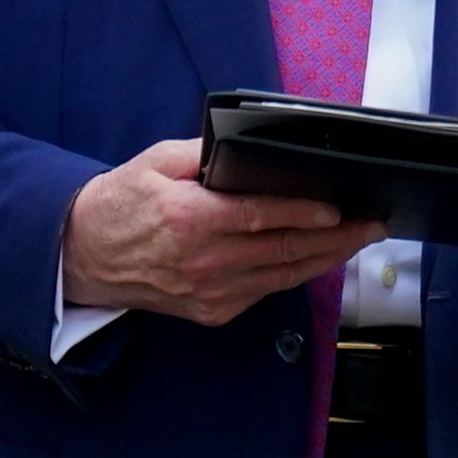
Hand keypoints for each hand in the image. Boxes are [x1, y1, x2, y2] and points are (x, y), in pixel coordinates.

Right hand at [61, 137, 380, 329]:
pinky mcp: (213, 311)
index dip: (304, 214)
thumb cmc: (120, 203)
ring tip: (358, 239)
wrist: (84, 257)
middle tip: (372, 224)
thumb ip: (205, 154)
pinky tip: (317, 256)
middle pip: (285, 251)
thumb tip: (249, 146)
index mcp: (190, 220)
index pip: (261, 218)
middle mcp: (205, 262)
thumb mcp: (156, 161)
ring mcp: (211, 293)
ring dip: (326, 258)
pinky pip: (266, 290)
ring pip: (284, 277)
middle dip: (337, 238)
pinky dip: (296, 273)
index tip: (339, 209)